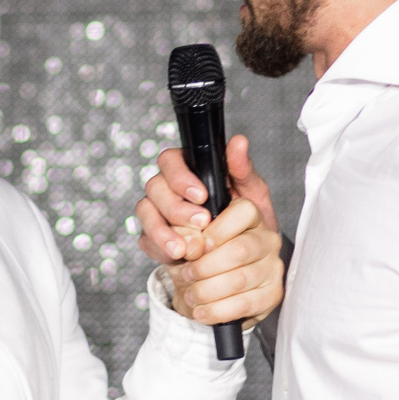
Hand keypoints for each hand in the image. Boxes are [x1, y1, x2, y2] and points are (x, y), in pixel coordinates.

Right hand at [135, 135, 278, 265]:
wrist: (246, 256)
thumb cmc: (247, 218)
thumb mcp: (252, 193)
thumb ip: (243, 169)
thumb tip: (238, 142)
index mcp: (189, 169)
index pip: (170, 160)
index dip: (180, 177)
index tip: (202, 195)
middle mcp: (168, 188)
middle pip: (155, 187)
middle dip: (176, 207)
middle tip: (202, 222)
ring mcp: (157, 212)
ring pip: (146, 212)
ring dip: (163, 231)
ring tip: (185, 249)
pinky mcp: (153, 237)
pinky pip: (146, 239)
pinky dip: (160, 249)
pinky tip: (178, 257)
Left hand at [161, 198, 283, 326]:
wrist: (202, 289)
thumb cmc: (197, 258)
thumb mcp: (184, 240)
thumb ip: (184, 235)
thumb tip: (192, 245)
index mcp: (249, 217)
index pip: (242, 213)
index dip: (215, 232)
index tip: (194, 249)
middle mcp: (267, 240)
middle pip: (240, 250)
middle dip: (205, 267)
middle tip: (187, 275)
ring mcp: (273, 267)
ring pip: (240, 280)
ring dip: (208, 291)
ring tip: (191, 295)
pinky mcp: (272, 294)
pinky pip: (245, 305)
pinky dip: (218, 311)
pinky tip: (202, 311)